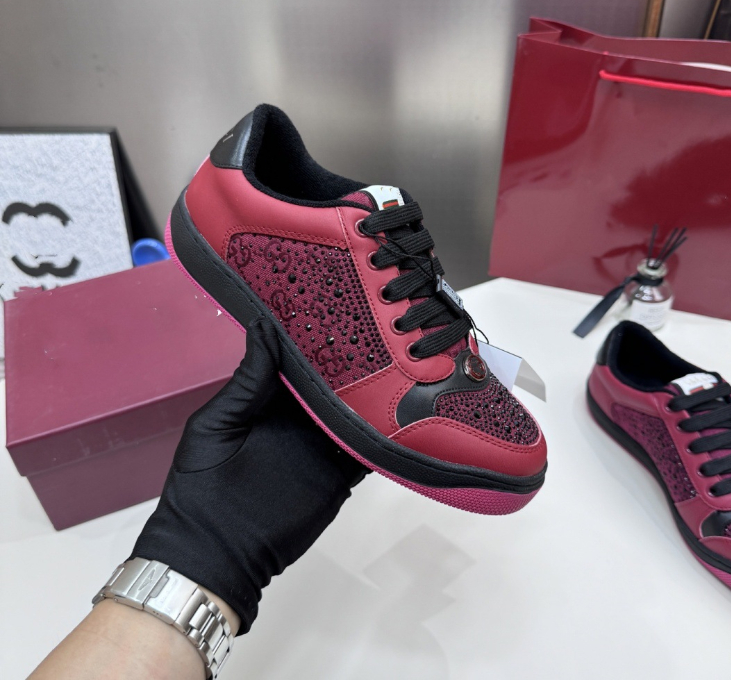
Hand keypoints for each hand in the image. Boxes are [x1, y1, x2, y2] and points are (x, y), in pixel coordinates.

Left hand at [131, 316, 367, 633]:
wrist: (216, 553)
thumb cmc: (201, 483)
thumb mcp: (217, 422)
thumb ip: (248, 380)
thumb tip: (263, 327)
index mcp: (268, 401)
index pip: (297, 362)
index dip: (313, 338)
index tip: (336, 306)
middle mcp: (299, 418)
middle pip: (331, 383)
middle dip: (351, 361)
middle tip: (377, 326)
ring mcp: (321, 445)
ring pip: (353, 412)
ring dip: (371, 393)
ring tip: (397, 359)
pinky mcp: (339, 473)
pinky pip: (366, 448)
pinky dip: (382, 434)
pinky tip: (401, 411)